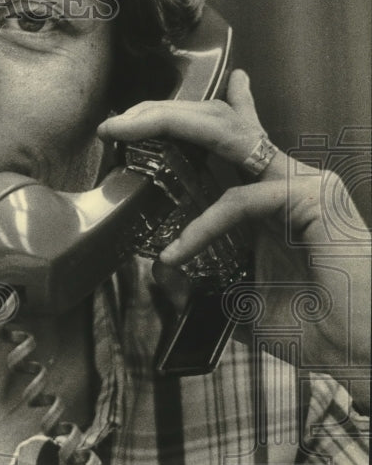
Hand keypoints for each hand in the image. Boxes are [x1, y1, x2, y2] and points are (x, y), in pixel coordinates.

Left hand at [98, 69, 369, 413]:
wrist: (362, 352)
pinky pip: (239, 201)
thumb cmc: (314, 326)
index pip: (231, 135)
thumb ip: (206, 276)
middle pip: (219, 122)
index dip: (193, 114)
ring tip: (125, 132)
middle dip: (163, 112)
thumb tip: (163, 270)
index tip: (145, 112)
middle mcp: (286, 178)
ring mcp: (302, 183)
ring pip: (227, 135)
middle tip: (117, 120)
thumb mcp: (241, 297)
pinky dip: (201, 226)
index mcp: (270, 194)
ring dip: (170, 125)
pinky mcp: (311, 200)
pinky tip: (175, 255)